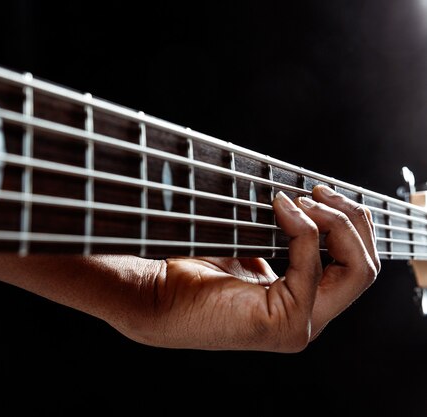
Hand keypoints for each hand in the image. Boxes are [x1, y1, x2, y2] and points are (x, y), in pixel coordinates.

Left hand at [120, 185, 379, 351]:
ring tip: (302, 199)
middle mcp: (307, 320)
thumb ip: (286, 239)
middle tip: (319, 192)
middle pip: (365, 268)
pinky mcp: (283, 324)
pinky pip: (311, 266)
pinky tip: (280, 209)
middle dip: (351, 220)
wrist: (154, 296)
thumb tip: (308, 200)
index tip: (319, 192)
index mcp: (301, 304)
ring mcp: (299, 326)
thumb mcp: (251, 250)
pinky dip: (302, 230)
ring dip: (333, 223)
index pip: (355, 267)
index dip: (348, 224)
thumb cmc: (193, 271)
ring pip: (355, 269)